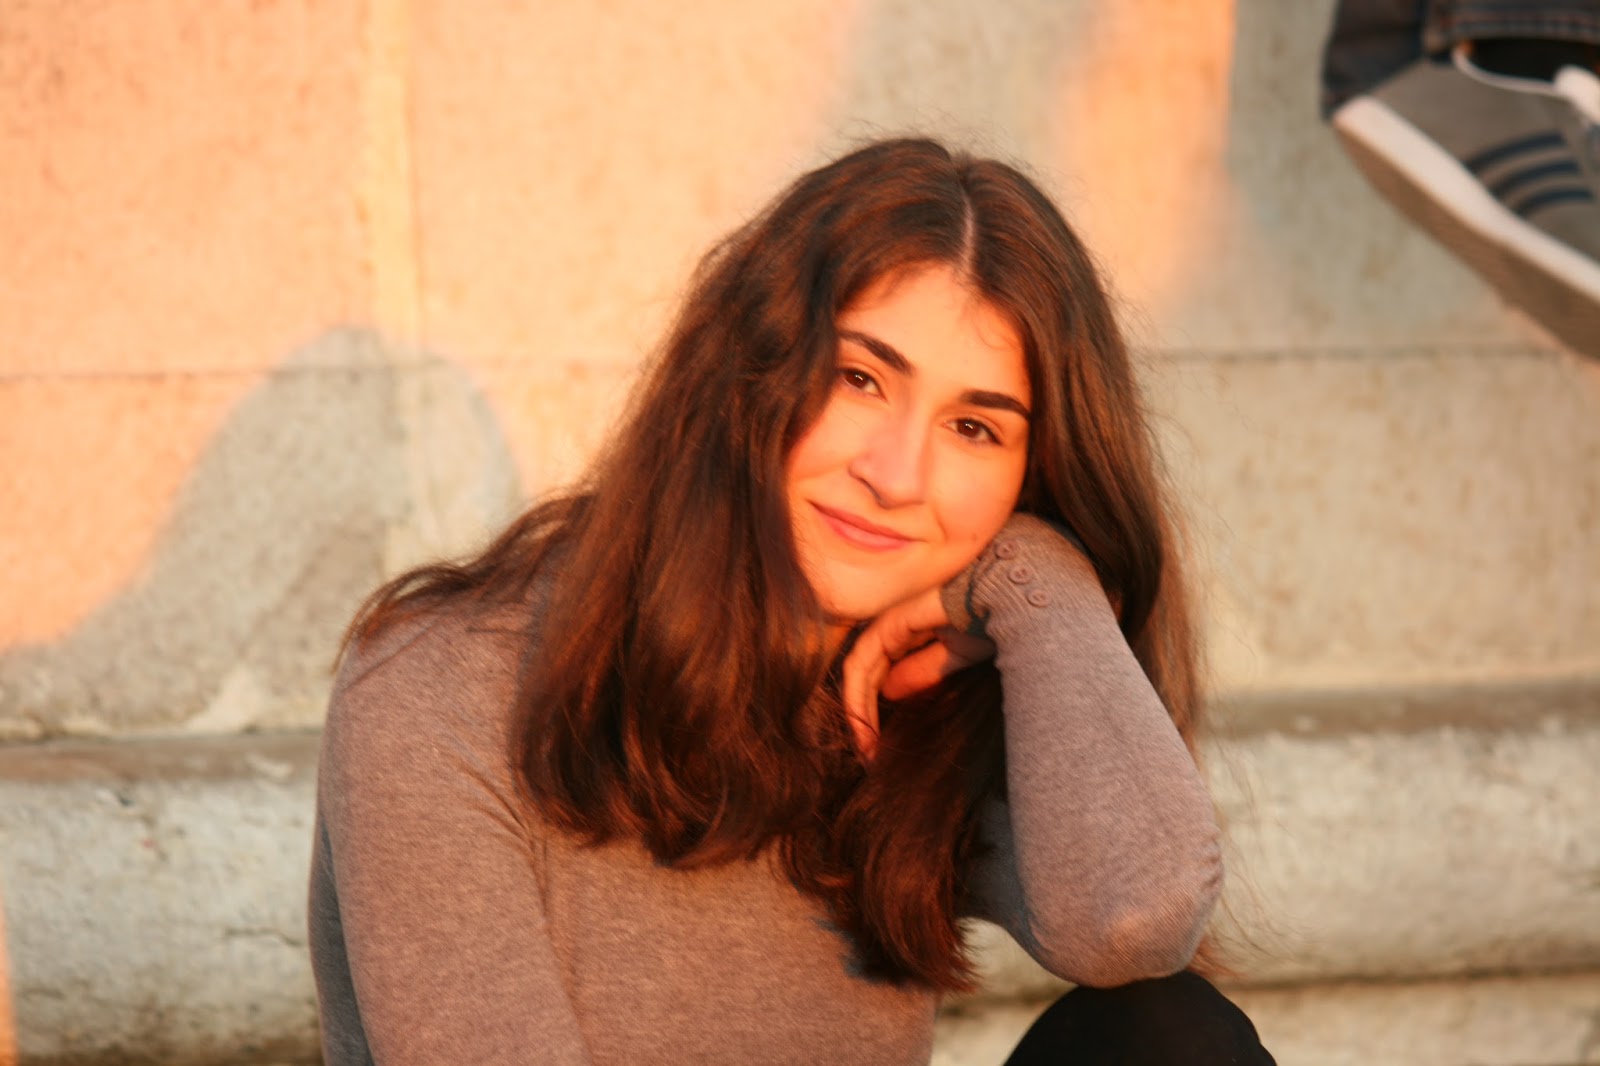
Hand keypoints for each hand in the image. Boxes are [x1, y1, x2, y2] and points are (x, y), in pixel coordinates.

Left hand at [840, 587, 996, 759]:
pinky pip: (859, 666)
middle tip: (870, 755)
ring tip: (867, 750)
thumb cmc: (989, 621)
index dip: (878, 708)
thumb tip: (891, 692)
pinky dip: (856, 699)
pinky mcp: (886, 627)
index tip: (883, 745)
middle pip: (866, 676)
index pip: (882, 673)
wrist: (1003, 598)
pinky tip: (864, 727)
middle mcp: (894, 626)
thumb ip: (924, 671)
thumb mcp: (956, 658)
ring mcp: (887, 624)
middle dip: (865, 716)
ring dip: (859, 713)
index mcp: (911, 631)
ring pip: (859, 674)